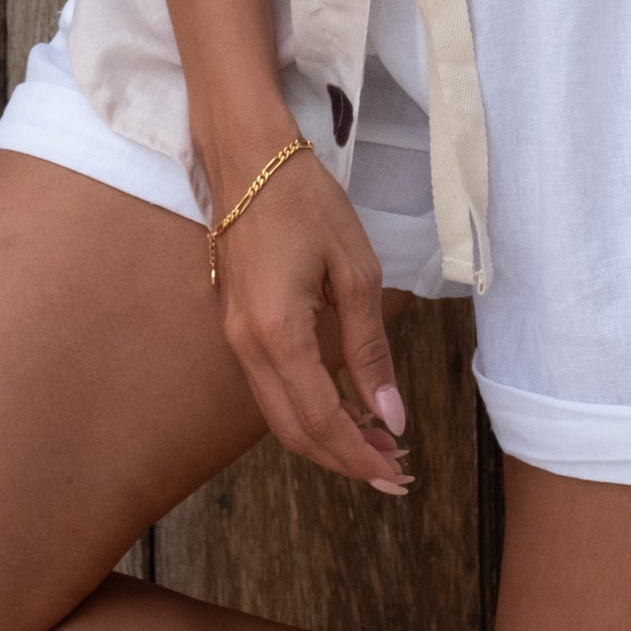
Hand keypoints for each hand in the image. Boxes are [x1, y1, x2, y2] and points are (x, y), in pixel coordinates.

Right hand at [207, 133, 410, 495]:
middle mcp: (246, 346)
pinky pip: (269, 386)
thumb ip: (369, 348)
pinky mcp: (235, 324)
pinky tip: (339, 403)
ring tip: (375, 441)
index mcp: (278, 334)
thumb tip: (389, 414)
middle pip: (292, 431)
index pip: (320, 419)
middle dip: (342, 459)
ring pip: (277, 414)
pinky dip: (304, 408)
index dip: (359, 455)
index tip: (397, 474)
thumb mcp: (354, 270)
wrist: (246, 156)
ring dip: (324, 436)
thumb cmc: (305, 201)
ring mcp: (234, 337)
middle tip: (392, 472)